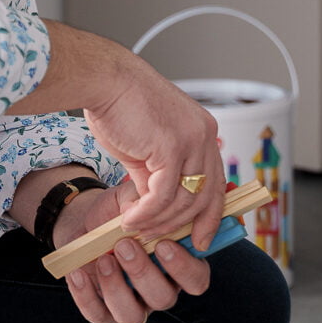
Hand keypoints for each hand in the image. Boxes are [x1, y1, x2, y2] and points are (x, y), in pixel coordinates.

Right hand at [5, 23, 225, 248]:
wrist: (104, 80)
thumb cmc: (120, 108)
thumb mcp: (147, 147)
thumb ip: (157, 174)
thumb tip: (156, 205)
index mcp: (203, 132)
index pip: (217, 183)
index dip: (211, 215)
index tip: (200, 239)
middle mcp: (205, 135)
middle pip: (205, 196)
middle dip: (184, 226)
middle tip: (159, 241)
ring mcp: (192, 140)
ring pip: (184, 200)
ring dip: (158, 221)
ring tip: (135, 228)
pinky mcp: (172, 146)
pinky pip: (163, 195)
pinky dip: (146, 213)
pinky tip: (130, 219)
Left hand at [51, 183, 211, 322]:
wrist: (84, 219)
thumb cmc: (118, 210)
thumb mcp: (133, 198)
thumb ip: (146, 201)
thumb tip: (145, 207)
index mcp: (177, 264)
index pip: (196, 280)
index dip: (184, 268)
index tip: (163, 244)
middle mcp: (159, 289)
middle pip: (164, 298)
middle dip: (143, 272)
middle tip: (125, 245)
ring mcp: (132, 304)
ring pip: (133, 317)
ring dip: (117, 289)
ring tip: (103, 259)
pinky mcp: (103, 311)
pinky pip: (98, 315)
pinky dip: (86, 296)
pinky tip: (78, 272)